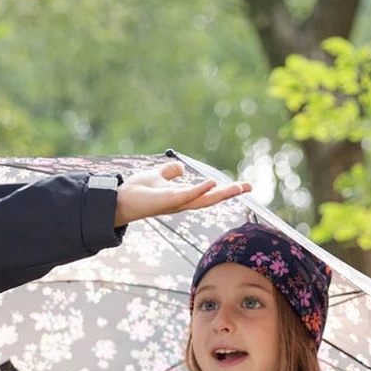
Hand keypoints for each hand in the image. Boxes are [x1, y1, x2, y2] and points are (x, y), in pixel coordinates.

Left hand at [114, 161, 251, 226]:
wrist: (120, 198)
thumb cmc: (138, 190)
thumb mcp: (157, 176)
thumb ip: (169, 172)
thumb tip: (180, 168)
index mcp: (183, 196)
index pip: (208, 193)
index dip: (224, 190)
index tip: (242, 186)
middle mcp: (183, 202)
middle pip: (211, 199)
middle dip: (230, 193)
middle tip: (250, 187)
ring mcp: (177, 202)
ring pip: (204, 199)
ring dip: (223, 193)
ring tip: (239, 187)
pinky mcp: (168, 200)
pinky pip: (188, 195)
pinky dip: (201, 189)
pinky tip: (213, 183)